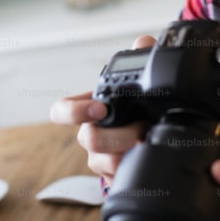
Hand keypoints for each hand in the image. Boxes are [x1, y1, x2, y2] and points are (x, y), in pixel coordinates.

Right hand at [48, 35, 155, 186]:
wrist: (156, 134)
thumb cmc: (141, 106)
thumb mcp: (144, 81)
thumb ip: (144, 57)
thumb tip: (143, 42)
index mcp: (91, 108)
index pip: (62, 111)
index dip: (72, 112)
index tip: (99, 109)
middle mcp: (91, 133)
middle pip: (87, 138)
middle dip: (115, 135)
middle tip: (141, 128)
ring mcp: (101, 156)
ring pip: (100, 162)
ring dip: (124, 154)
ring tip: (147, 143)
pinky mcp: (114, 174)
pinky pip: (114, 178)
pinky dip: (130, 170)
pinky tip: (145, 159)